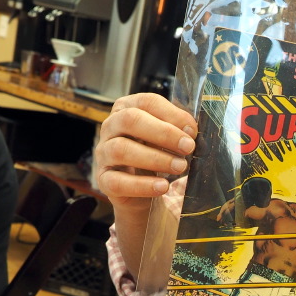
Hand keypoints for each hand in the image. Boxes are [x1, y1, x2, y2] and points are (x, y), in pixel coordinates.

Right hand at [94, 93, 197, 213]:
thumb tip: (191, 130)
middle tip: (188, 147)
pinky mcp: (104, 180)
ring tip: (179, 167)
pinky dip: (142, 185)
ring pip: (121, 150)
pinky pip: (117, 181)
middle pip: (130, 120)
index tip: (192, 130)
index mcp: (128, 110)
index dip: (171, 114)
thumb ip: (178, 132)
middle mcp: (111, 128)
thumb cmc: (158, 158)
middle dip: (163, 133)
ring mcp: (103, 154)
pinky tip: (163, 187)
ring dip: (155, 158)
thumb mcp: (168, 141)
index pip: (146, 102)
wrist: (147, 194)